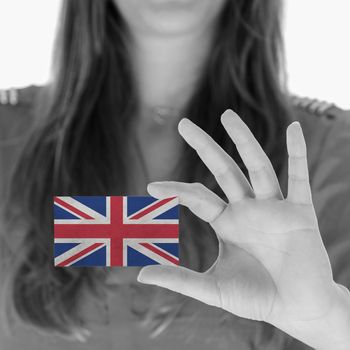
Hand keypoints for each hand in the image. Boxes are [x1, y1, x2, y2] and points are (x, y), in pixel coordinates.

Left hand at [137, 109, 349, 348]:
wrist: (297, 310)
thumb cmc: (257, 298)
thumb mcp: (213, 288)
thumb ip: (179, 280)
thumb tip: (141, 275)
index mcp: (227, 223)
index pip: (197, 197)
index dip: (175, 191)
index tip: (151, 188)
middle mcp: (248, 209)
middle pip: (223, 170)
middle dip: (204, 146)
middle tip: (183, 124)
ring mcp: (274, 208)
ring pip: (258, 166)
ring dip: (243, 140)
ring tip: (227, 115)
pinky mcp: (300, 212)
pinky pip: (300, 177)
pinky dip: (298, 153)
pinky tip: (294, 128)